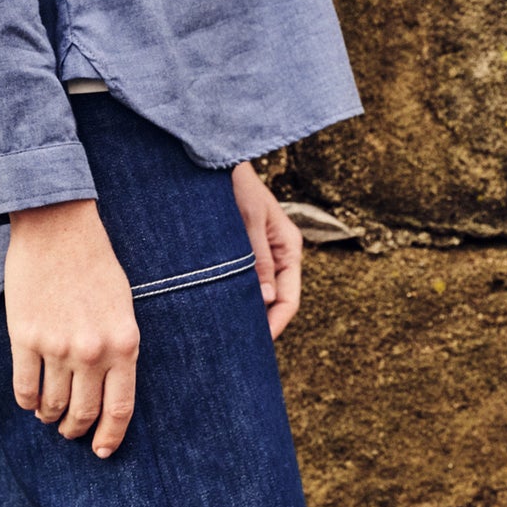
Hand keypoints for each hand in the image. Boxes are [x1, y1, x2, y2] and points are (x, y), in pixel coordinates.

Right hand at [4, 198, 139, 458]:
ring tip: (48, 412)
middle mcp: (93, 351)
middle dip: (76, 430)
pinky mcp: (25, 336)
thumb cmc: (94, 263)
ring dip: (50, 416)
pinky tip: (29, 398)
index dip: (110, 437)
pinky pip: (24, 389)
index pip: (120, 409)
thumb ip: (118, 349)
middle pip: (83, 413)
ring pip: (52, 405)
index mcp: (124, 343)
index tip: (101, 451)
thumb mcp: (122, 306)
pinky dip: (26, 401)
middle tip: (70, 431)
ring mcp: (57, 345)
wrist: (57, 225)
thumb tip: (106, 390)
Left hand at [231, 162, 303, 338]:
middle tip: (239, 349)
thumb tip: (266, 299)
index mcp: (290, 247)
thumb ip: (258, 258)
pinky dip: (236, 294)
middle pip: (276, 300)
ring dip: (246, 310)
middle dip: (262, 324)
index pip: (290, 298)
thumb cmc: (235, 183)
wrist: (216, 156)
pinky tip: (217, 307)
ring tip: (226, 334)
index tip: (258, 344)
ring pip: (259, 291)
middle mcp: (279, 252)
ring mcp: (262, 250)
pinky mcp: (243, 247)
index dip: (276, 324)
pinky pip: (245, 279)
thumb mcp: (248, 220)